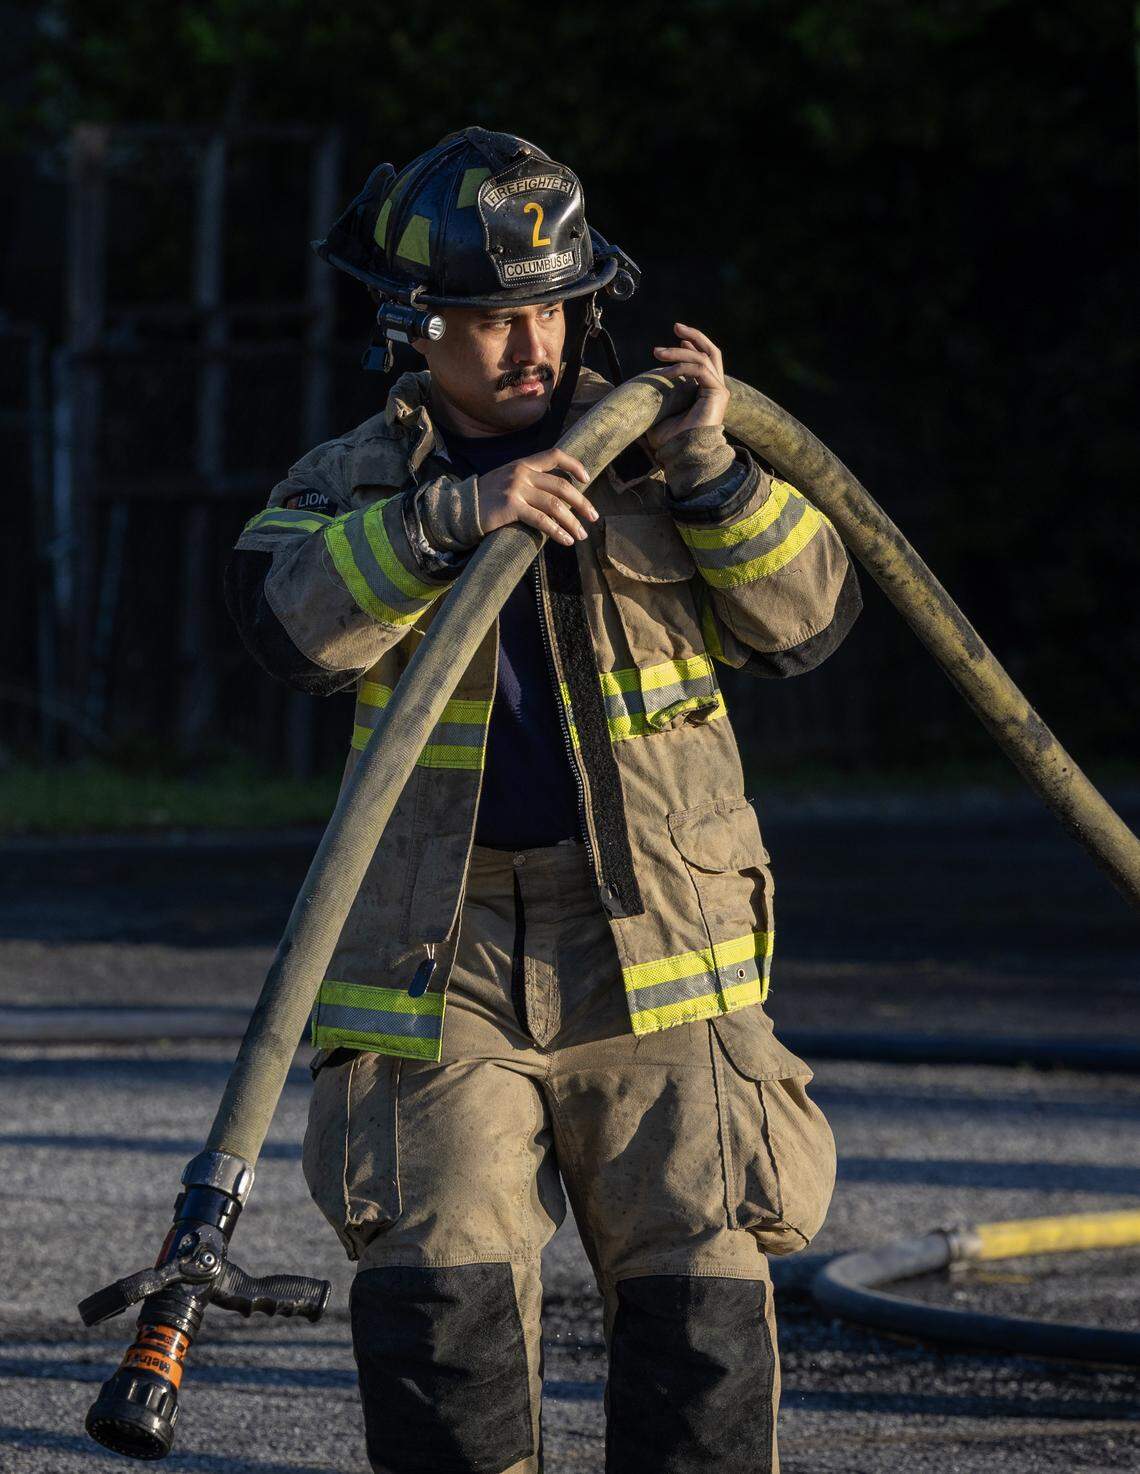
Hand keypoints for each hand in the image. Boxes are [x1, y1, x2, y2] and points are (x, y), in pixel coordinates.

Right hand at [477, 449, 596, 545]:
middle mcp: (521, 473)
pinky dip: (557, 531)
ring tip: (581, 535)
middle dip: (582, 502)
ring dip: (572, 522)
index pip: (554, 455)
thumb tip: (558, 497)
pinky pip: (542, 520)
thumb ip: (529, 482)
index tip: (587, 479)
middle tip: (593, 517)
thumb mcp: (508, 481)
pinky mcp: (511, 507)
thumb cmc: (486, 499)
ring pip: (555, 505)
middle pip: (561, 486)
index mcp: (523, 464)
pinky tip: (566, 540)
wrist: (460, 509)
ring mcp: (516, 489)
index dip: (574, 465)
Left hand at [647, 322, 729, 449]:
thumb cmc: (671, 442)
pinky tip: (666, 372)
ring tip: (656, 351)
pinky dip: (682, 366)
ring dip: (678, 351)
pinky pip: (700, 370)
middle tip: (676, 326)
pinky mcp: (717, 394)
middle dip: (694, 336)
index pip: (703, 360)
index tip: (676, 337)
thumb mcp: (659, 413)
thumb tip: (638, 389)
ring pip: (702, 357)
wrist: (683, 457)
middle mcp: (714, 389)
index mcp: (704, 392)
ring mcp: (718, 391)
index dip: (691, 345)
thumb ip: (657, 397)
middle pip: (711, 352)